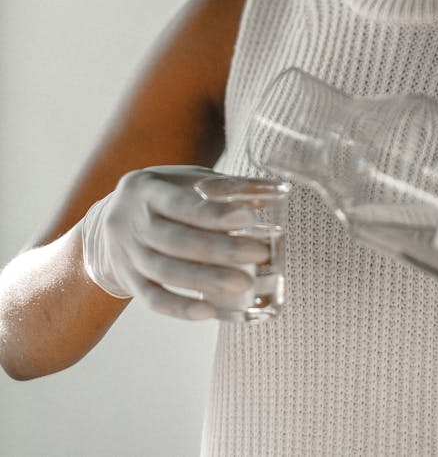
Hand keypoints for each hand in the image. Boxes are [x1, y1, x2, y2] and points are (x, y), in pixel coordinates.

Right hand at [81, 165, 272, 319]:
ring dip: (205, 280)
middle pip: (176, 240)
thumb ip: (223, 187)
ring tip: (243, 283)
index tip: (248, 218)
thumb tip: (270, 194)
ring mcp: (126, 253)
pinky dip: (179, 308)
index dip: (214, 213)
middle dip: (219, 249)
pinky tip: (209, 313)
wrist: (111, 219)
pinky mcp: (127, 280)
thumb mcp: (184, 180)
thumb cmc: (164, 195)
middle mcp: (130, 221)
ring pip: (165, 271)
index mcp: (146, 189)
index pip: (182, 204)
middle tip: (258, 254)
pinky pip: (152, 299)